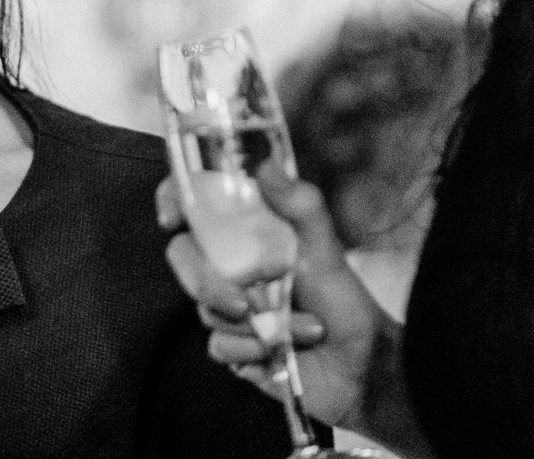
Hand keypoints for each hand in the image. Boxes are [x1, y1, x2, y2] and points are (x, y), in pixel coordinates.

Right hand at [158, 165, 390, 430]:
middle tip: (244, 303)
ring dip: (253, 326)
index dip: (175, 199)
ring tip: (301, 329)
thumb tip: (266, 167)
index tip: (172, 219)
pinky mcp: (233, 345)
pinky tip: (280, 353)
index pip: (199, 204)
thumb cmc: (346, 302)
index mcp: (250, 233)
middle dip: (208, 284)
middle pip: (184, 258)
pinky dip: (251, 350)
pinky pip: (218, 345)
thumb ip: (302, 207)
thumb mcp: (328, 251)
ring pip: (204, 308)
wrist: (361, 366)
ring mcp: (229, 305)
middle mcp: (233, 265)